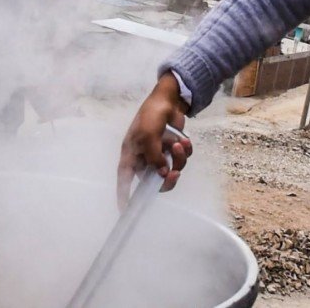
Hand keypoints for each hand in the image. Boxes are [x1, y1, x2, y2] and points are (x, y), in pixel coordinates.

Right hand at [116, 73, 191, 209]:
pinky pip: (183, 158)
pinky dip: (186, 149)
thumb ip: (153, 157)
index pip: (125, 179)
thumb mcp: (148, 135)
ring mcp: (160, 153)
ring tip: (180, 143)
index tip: (124, 211)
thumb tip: (162, 174)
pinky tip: (184, 138)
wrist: (170, 98)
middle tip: (175, 174)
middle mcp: (145, 156)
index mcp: (132, 154)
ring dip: (179, 158)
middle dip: (167, 177)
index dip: (124, 195)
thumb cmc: (151, 114)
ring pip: (172, 168)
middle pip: (155, 179)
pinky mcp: (173, 148)